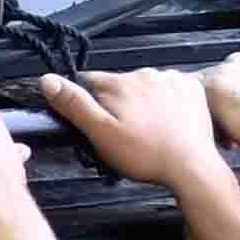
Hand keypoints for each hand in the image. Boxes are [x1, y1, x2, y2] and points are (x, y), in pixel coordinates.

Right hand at [34, 66, 227, 191]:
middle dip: (116, 102)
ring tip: (148, 130)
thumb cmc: (145, 154)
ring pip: (144, 86)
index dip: (87, 101)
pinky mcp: (192, 86)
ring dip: (141, 101)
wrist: (192, 166)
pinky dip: (166, 101)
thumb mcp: (101, 134)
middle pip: (118, 84)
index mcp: (120, 83)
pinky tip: (166, 121)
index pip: (89, 81)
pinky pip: (170, 88)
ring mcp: (172, 78)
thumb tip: (48, 79)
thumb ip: (75, 105)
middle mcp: (146, 73)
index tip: (95, 121)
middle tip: (124, 132)